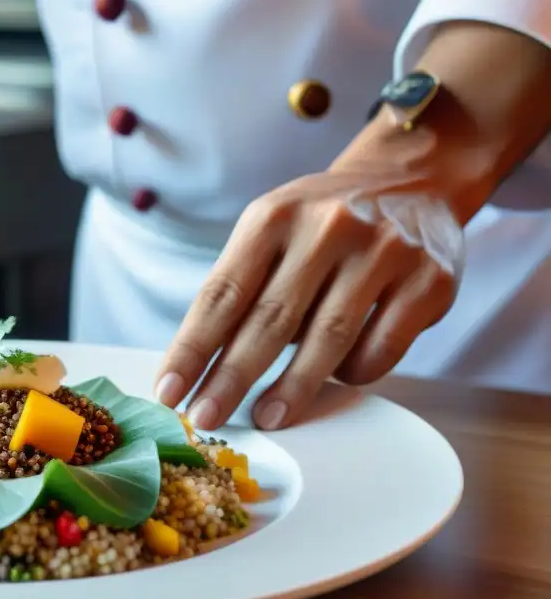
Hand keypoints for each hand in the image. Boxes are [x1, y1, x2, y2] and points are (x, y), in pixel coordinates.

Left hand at [154, 144, 466, 431]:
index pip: (222, 293)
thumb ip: (243, 285)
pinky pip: (380, 348)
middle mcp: (328, 227)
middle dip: (231, 377)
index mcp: (274, 215)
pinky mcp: (429, 280)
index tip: (169, 392)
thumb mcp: (273, 230)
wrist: (413, 180)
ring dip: (292, 388)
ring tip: (266, 418)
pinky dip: (353, 372)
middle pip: (270, 319)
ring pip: (328, 337)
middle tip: (206, 418)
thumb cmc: (322, 222)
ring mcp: (384, 251)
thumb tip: (202, 367)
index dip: (192, 348)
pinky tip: (337, 376)